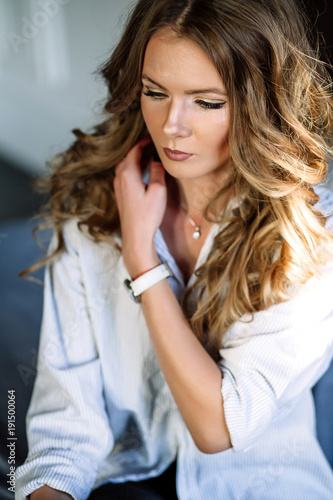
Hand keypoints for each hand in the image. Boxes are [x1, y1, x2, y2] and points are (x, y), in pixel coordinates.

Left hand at [113, 138, 166, 276]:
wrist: (136, 236)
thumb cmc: (147, 215)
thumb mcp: (158, 190)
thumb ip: (157, 172)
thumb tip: (156, 160)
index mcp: (128, 174)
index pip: (133, 151)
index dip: (143, 143)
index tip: (152, 140)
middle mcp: (119, 179)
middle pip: (127, 158)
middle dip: (138, 151)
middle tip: (152, 149)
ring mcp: (118, 188)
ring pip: (124, 167)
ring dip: (134, 161)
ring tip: (148, 160)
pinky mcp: (120, 196)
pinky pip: (124, 177)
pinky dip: (132, 171)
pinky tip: (141, 176)